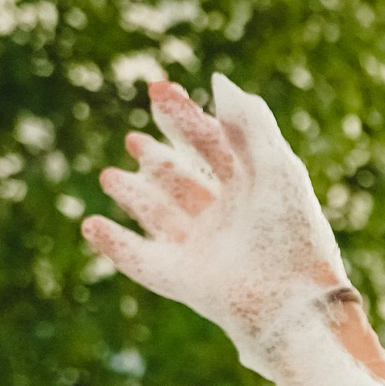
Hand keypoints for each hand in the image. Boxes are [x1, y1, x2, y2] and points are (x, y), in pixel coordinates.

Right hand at [80, 77, 357, 370]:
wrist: (293, 303)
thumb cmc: (293, 234)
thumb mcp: (277, 168)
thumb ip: (250, 123)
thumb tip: (216, 82)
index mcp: (254, 192)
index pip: (214, 147)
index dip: (185, 117)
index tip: (158, 88)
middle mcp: (228, 221)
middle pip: (186, 183)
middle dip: (159, 160)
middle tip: (135, 140)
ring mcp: (204, 251)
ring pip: (162, 217)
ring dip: (134, 196)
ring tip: (109, 176)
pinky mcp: (185, 282)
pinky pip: (141, 261)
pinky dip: (115, 244)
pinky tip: (90, 224)